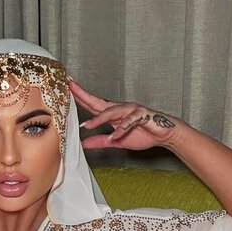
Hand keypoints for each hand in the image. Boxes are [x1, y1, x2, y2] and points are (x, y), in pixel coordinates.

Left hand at [67, 77, 181, 150]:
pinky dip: (122, 129)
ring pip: (112, 112)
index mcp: (113, 113)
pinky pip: (130, 122)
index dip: (80, 96)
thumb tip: (84, 143)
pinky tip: (114, 136)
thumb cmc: (143, 134)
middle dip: (84, 95)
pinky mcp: (142, 116)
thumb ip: (101, 141)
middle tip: (71, 87)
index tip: (67, 88)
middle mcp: (120, 108)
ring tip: (87, 125)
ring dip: (99, 119)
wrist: (164, 135)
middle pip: (99, 102)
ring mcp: (131, 110)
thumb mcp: (117, 141)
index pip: (93, 104)